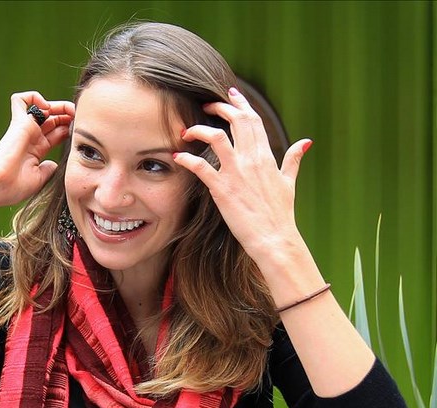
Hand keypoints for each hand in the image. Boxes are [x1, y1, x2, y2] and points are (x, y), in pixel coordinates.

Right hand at [0, 91, 73, 209]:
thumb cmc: (13, 186)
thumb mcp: (39, 179)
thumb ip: (48, 169)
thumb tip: (54, 164)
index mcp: (37, 150)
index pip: (56, 133)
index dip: (69, 129)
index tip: (81, 132)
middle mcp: (31, 137)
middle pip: (53, 118)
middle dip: (68, 116)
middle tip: (80, 118)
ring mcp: (25, 129)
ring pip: (42, 106)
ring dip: (58, 105)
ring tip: (70, 110)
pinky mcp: (18, 122)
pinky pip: (20, 100)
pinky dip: (33, 97)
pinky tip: (46, 107)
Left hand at [173, 87, 311, 264]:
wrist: (275, 238)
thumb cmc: (281, 213)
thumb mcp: (289, 182)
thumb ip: (293, 159)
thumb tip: (305, 142)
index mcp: (266, 155)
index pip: (253, 120)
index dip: (240, 104)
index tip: (230, 94)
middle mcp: (251, 159)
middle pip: (235, 121)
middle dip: (218, 107)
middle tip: (205, 105)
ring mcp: (236, 172)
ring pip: (216, 137)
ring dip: (199, 129)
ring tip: (186, 131)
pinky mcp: (222, 188)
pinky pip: (201, 167)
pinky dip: (187, 159)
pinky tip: (178, 157)